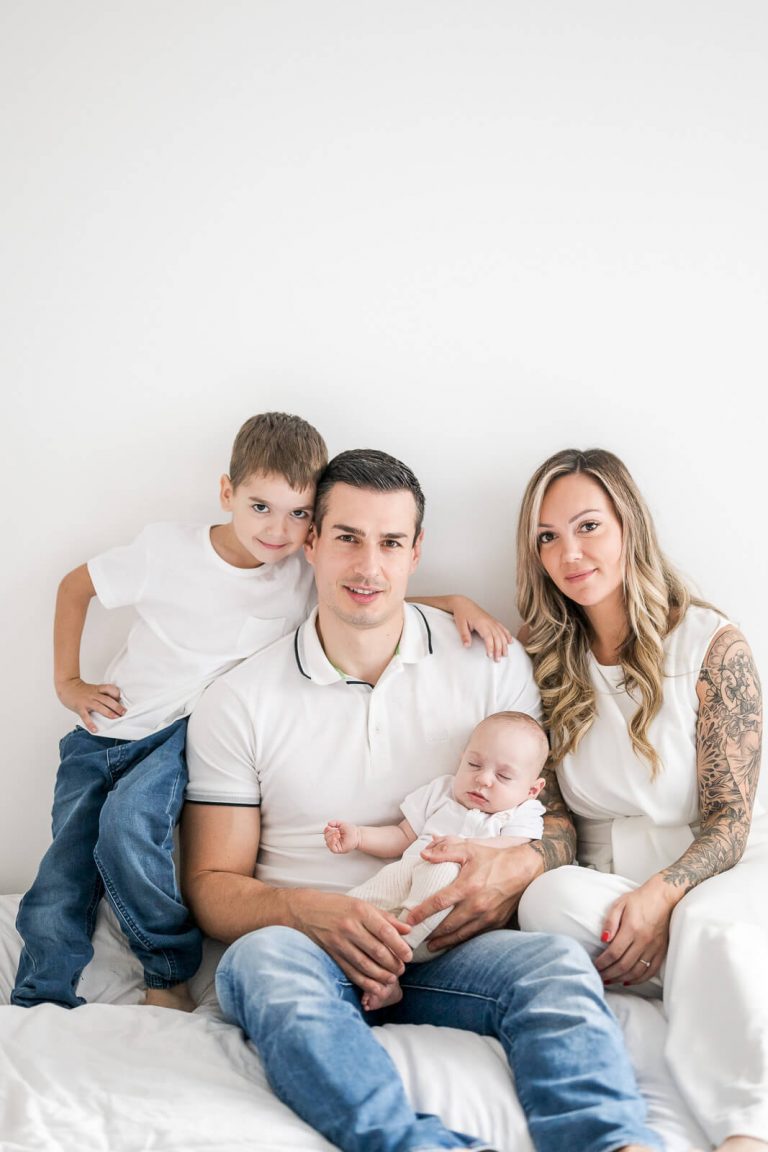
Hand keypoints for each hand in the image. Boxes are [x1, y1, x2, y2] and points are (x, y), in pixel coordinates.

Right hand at [56, 677, 124, 732]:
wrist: (67, 686)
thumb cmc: (82, 690)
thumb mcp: (94, 689)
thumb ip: (102, 695)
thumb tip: (114, 704)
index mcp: (98, 689)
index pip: (110, 689)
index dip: (116, 693)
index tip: (121, 699)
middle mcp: (93, 694)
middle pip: (107, 699)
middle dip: (116, 706)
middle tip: (123, 712)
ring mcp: (87, 701)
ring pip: (99, 706)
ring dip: (108, 712)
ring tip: (115, 718)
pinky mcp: (80, 707)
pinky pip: (86, 716)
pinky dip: (90, 723)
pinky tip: (95, 730)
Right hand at [292, 890, 412, 998]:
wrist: (304, 911)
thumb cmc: (336, 906)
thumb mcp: (361, 904)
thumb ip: (385, 918)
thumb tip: (407, 930)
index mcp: (360, 911)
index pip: (385, 931)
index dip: (399, 946)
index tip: (409, 955)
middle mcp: (350, 927)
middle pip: (377, 950)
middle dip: (393, 963)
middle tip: (402, 969)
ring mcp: (339, 942)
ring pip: (365, 964)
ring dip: (381, 975)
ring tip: (392, 978)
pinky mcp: (332, 955)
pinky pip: (351, 972)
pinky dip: (365, 982)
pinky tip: (376, 987)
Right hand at [323, 820, 360, 853]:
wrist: (357, 835)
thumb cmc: (351, 831)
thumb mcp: (342, 824)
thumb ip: (335, 822)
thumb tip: (329, 823)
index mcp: (333, 834)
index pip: (326, 833)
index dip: (326, 830)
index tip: (329, 827)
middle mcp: (334, 840)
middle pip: (326, 837)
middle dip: (330, 833)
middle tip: (337, 831)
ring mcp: (336, 845)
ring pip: (328, 843)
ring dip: (331, 837)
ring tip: (338, 834)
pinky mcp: (338, 850)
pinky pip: (332, 848)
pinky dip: (332, 843)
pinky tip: (335, 839)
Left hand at [406, 837, 539, 949]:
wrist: (524, 869)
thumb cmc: (494, 858)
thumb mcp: (469, 849)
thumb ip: (445, 851)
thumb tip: (424, 854)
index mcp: (468, 886)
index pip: (438, 903)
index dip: (422, 912)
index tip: (409, 919)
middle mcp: (477, 905)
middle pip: (447, 925)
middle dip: (429, 933)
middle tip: (415, 937)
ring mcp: (487, 917)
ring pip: (461, 935)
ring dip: (443, 942)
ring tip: (430, 945)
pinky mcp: (496, 923)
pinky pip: (475, 935)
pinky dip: (461, 940)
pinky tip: (452, 941)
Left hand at [450, 597, 512, 661]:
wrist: (463, 603)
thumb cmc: (461, 613)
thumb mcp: (460, 625)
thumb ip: (464, 635)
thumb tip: (467, 646)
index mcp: (481, 623)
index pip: (489, 637)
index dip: (490, 647)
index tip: (489, 655)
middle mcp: (489, 622)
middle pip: (497, 637)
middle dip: (499, 649)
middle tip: (497, 660)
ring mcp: (492, 621)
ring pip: (502, 634)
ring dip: (504, 645)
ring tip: (505, 655)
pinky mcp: (492, 620)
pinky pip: (502, 628)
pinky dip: (507, 635)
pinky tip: (510, 642)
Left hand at [595, 880, 675, 984]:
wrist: (662, 897)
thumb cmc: (639, 900)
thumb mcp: (619, 904)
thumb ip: (610, 922)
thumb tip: (603, 939)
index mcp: (632, 929)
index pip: (614, 953)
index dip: (603, 963)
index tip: (595, 966)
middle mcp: (643, 941)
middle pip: (624, 965)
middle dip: (609, 974)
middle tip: (599, 977)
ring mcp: (654, 948)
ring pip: (636, 971)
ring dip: (621, 979)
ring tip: (610, 980)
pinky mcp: (661, 951)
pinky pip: (650, 971)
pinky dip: (638, 979)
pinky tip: (628, 981)